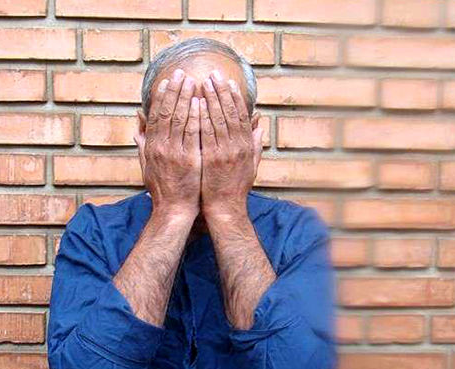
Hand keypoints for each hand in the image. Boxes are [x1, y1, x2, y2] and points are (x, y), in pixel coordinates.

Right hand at [135, 69, 201, 219]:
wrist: (173, 210)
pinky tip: (200, 102)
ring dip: (186, 97)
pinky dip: (195, 116)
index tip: (167, 80)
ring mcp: (174, 152)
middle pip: (167, 112)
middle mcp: (160, 146)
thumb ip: (142, 145)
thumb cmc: (162, 189)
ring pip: (179, 119)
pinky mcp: (189, 159)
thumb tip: (137, 127)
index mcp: (151, 146)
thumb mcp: (146, 166)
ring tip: (193, 80)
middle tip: (182, 72)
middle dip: (175, 90)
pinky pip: (192, 133)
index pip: (156, 115)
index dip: (161, 96)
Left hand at [199, 70, 263, 219]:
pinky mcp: (210, 159)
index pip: (241, 115)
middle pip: (229, 112)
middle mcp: (237, 146)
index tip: (227, 81)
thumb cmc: (235, 187)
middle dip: (220, 91)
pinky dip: (201, 117)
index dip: (234, 96)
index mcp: (246, 145)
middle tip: (213, 73)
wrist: (224, 208)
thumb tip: (260, 125)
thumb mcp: (251, 165)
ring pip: (217, 119)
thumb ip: (256, 144)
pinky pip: (205, 133)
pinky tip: (195, 104)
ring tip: (202, 82)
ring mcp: (224, 152)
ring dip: (210, 99)